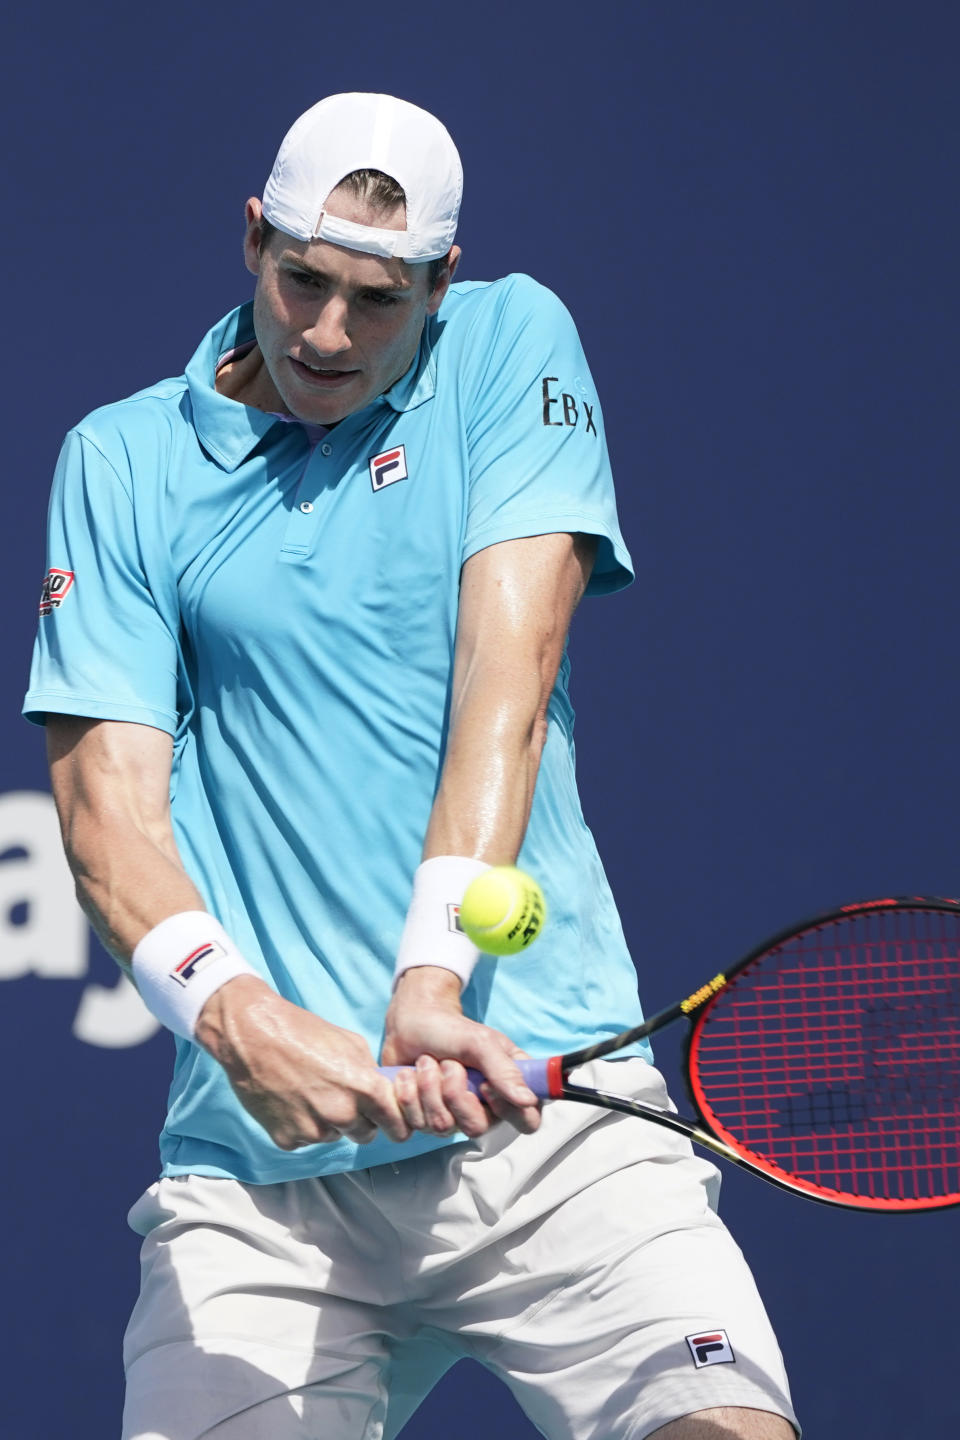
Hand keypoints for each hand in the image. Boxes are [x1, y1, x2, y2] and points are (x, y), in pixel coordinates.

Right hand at [195, 976, 410, 1148]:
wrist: (252, 1035)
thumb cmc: (303, 1032)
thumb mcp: (350, 1043)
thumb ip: (370, 1074)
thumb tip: (382, 1094)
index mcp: (363, 1089)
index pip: (396, 1126)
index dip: (396, 1124)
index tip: (392, 1123)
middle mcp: (341, 1115)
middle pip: (365, 1135)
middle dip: (360, 1121)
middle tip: (342, 1098)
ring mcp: (312, 1131)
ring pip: (333, 1136)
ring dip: (328, 1122)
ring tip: (309, 1091)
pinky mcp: (287, 1139)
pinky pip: (305, 1139)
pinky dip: (302, 1125)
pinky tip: (290, 1099)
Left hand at [382, 967, 541, 1138]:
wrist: (411, 1024)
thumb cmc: (451, 1030)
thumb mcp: (481, 1042)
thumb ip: (505, 1071)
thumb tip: (528, 1100)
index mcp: (507, 1088)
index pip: (527, 1121)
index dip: (507, 1111)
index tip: (484, 1085)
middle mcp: (483, 1110)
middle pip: (476, 1128)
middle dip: (453, 1092)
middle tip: (447, 1063)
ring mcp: (452, 1119)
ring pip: (441, 1126)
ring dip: (426, 1087)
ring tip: (425, 1062)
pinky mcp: (422, 1121)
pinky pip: (411, 1127)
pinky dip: (404, 1096)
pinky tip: (406, 1076)